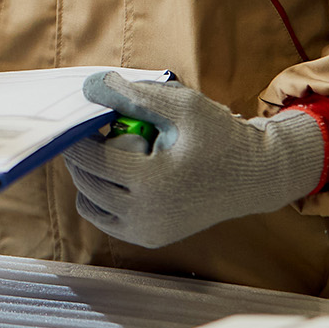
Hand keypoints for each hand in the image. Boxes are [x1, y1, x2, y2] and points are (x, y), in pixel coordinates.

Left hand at [61, 73, 326, 248]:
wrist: (253, 177)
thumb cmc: (219, 136)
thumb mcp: (181, 105)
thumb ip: (134, 95)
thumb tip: (88, 88)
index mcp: (153, 183)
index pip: (92, 160)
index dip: (76, 137)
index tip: (75, 118)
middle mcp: (146, 216)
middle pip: (86, 182)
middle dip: (81, 154)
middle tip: (94, 130)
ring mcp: (147, 232)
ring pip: (89, 204)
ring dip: (88, 176)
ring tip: (110, 151)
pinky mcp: (150, 239)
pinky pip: (106, 218)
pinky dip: (101, 196)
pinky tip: (119, 172)